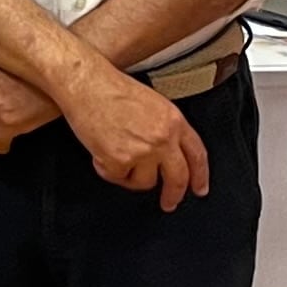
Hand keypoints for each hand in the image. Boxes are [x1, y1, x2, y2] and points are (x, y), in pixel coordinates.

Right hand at [64, 69, 210, 208]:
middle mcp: (162, 138)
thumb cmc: (111, 88)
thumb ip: (165, 128)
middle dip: (174, 195)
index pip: (197, 155)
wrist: (86, 84)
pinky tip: (102, 151)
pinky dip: (108, 169)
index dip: (200, 176)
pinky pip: (118, 178)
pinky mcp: (120, 161)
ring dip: (130, 174)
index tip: (199, 188)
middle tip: (169, 202)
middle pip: (178, 178)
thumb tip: (168, 153)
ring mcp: (142, 151)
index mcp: (173, 121)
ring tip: (117, 154)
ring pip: (145, 182)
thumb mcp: (152, 103)